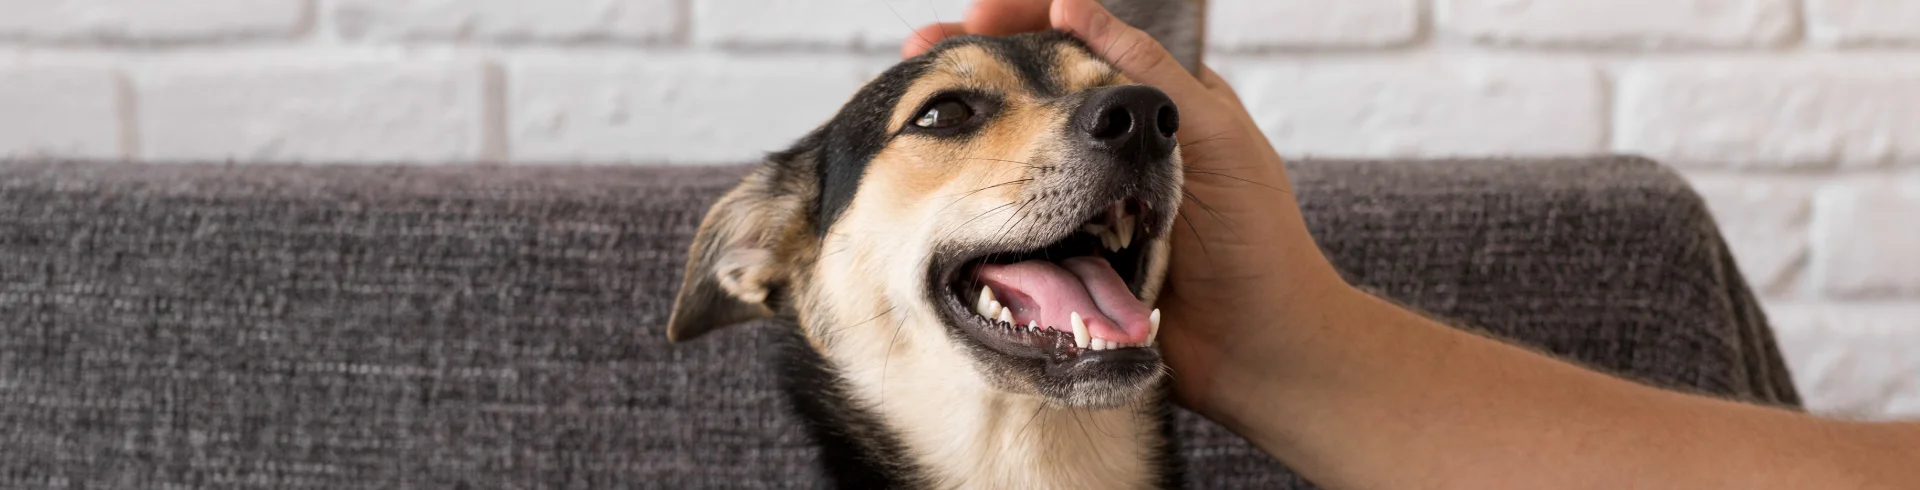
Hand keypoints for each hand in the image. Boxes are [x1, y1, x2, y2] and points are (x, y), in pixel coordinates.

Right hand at [902, 0, 1352, 419]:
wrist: (1259, 351)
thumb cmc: (1255, 240)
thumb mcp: (1209, 136)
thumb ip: (1145, 75)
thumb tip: (1073, 4)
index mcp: (1154, 109)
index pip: (1076, 44)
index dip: (1022, 23)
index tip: (974, 18)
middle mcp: (1114, 153)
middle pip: (1033, 93)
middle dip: (975, 69)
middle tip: (920, 53)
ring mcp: (1085, 206)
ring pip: (1015, 156)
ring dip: (966, 131)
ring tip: (919, 108)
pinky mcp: (1067, 261)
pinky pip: (1013, 224)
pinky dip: (978, 201)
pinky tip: (941, 184)